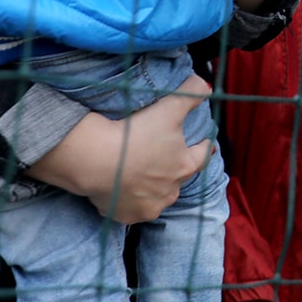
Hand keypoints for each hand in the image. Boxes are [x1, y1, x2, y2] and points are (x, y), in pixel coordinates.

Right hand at [26, 76, 209, 222]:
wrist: (96, 160)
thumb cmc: (136, 134)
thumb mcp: (168, 108)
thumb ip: (190, 94)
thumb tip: (205, 85)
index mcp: (183, 166)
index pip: (202, 155)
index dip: (204, 147)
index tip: (205, 143)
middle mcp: (170, 191)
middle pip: (179, 180)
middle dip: (176, 170)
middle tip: (169, 161)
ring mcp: (148, 206)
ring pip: (157, 198)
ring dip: (155, 189)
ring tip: (145, 178)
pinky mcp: (126, 216)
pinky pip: (132, 210)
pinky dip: (130, 202)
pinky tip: (123, 192)